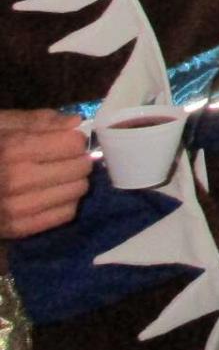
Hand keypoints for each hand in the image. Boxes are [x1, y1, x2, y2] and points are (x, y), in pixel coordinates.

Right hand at [0, 109, 91, 238]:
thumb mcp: (1, 124)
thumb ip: (38, 121)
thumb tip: (75, 122)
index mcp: (13, 149)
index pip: (73, 144)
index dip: (74, 139)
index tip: (66, 140)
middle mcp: (16, 180)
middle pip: (79, 168)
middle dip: (78, 159)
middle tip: (65, 158)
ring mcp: (16, 208)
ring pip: (76, 191)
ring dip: (74, 181)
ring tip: (58, 175)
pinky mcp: (17, 229)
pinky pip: (65, 214)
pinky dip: (65, 202)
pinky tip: (51, 194)